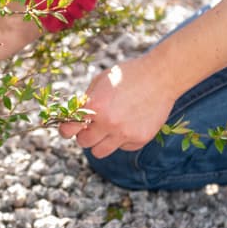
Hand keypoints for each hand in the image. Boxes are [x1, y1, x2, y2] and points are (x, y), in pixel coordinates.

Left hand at [56, 56, 177, 158]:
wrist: (160, 77)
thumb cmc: (128, 75)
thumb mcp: (100, 81)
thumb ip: (86, 100)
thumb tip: (73, 117)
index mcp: (95, 106)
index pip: (68, 129)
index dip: (66, 129)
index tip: (68, 128)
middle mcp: (109, 123)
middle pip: (84, 143)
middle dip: (84, 134)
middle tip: (91, 126)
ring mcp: (125, 134)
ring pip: (100, 152)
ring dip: (99, 142)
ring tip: (106, 129)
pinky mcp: (139, 139)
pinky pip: (121, 147)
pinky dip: (121, 140)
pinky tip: (128, 123)